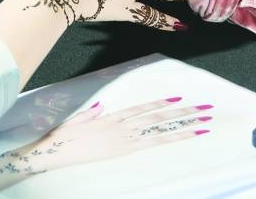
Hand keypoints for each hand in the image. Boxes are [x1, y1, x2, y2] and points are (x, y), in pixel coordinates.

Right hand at [0, 97, 213, 189]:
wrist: (48, 154)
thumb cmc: (59, 138)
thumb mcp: (74, 121)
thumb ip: (90, 114)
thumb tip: (103, 107)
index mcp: (109, 119)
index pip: (142, 111)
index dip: (162, 106)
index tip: (181, 101)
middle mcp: (119, 128)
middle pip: (157, 119)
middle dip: (183, 114)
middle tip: (206, 109)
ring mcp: (121, 142)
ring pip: (158, 131)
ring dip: (183, 126)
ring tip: (203, 122)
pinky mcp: (119, 153)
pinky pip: (149, 145)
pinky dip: (168, 139)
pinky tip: (183, 136)